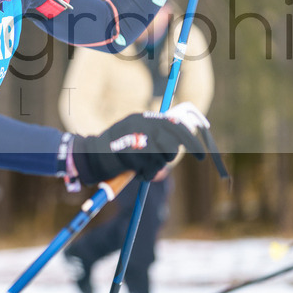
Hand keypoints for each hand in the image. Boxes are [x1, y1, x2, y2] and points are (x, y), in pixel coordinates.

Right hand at [70, 106, 206, 184]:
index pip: (175, 125)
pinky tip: (135, 171)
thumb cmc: (117, 148)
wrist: (90, 156)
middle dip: (173, 154)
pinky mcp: (129, 155)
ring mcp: (134, 139)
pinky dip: (146, 174)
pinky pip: (149, 170)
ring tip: (142, 165)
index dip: (192, 141)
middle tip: (169, 159)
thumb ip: (158, 134)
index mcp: (144, 118)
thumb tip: (183, 139)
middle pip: (172, 143)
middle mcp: (140, 125)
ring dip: (156, 167)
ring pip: (162, 158)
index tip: (202, 156)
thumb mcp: (138, 134)